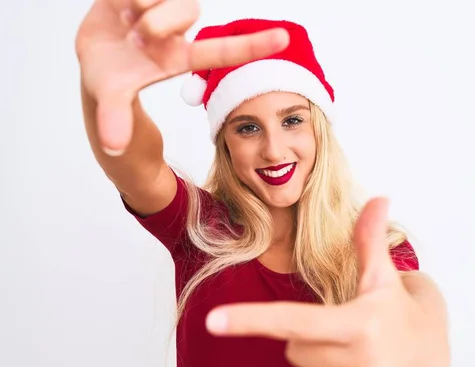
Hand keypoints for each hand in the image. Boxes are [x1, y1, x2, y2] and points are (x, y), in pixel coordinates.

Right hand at [75, 0, 288, 153]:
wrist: (91, 61)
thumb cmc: (111, 82)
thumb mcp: (112, 100)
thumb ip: (115, 119)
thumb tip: (112, 146)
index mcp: (177, 57)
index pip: (221, 51)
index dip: (252, 46)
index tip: (284, 39)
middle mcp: (173, 29)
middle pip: (189, 10)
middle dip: (162, 20)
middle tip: (140, 36)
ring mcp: (155, 6)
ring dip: (143, 2)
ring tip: (126, 21)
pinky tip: (119, 7)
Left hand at [205, 198, 450, 366]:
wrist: (435, 355)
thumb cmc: (400, 310)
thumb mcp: (383, 277)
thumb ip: (370, 240)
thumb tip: (377, 198)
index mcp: (362, 324)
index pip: (294, 322)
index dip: (250, 319)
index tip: (212, 321)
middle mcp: (363, 363)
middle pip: (293, 348)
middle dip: (306, 335)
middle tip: (339, 326)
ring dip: (315, 360)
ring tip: (349, 350)